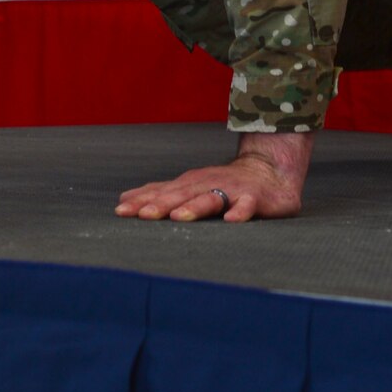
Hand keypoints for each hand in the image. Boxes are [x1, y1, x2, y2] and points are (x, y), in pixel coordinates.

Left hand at [115, 131, 312, 222]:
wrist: (270, 170)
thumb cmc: (224, 183)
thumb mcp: (189, 186)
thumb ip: (160, 193)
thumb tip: (124, 199)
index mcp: (189, 184)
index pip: (162, 192)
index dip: (142, 201)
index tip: (121, 211)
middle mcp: (207, 185)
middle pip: (182, 195)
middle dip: (162, 204)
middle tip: (144, 214)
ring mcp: (231, 190)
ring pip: (211, 199)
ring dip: (195, 207)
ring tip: (180, 217)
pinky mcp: (254, 198)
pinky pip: (247, 206)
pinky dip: (240, 212)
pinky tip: (231, 220)